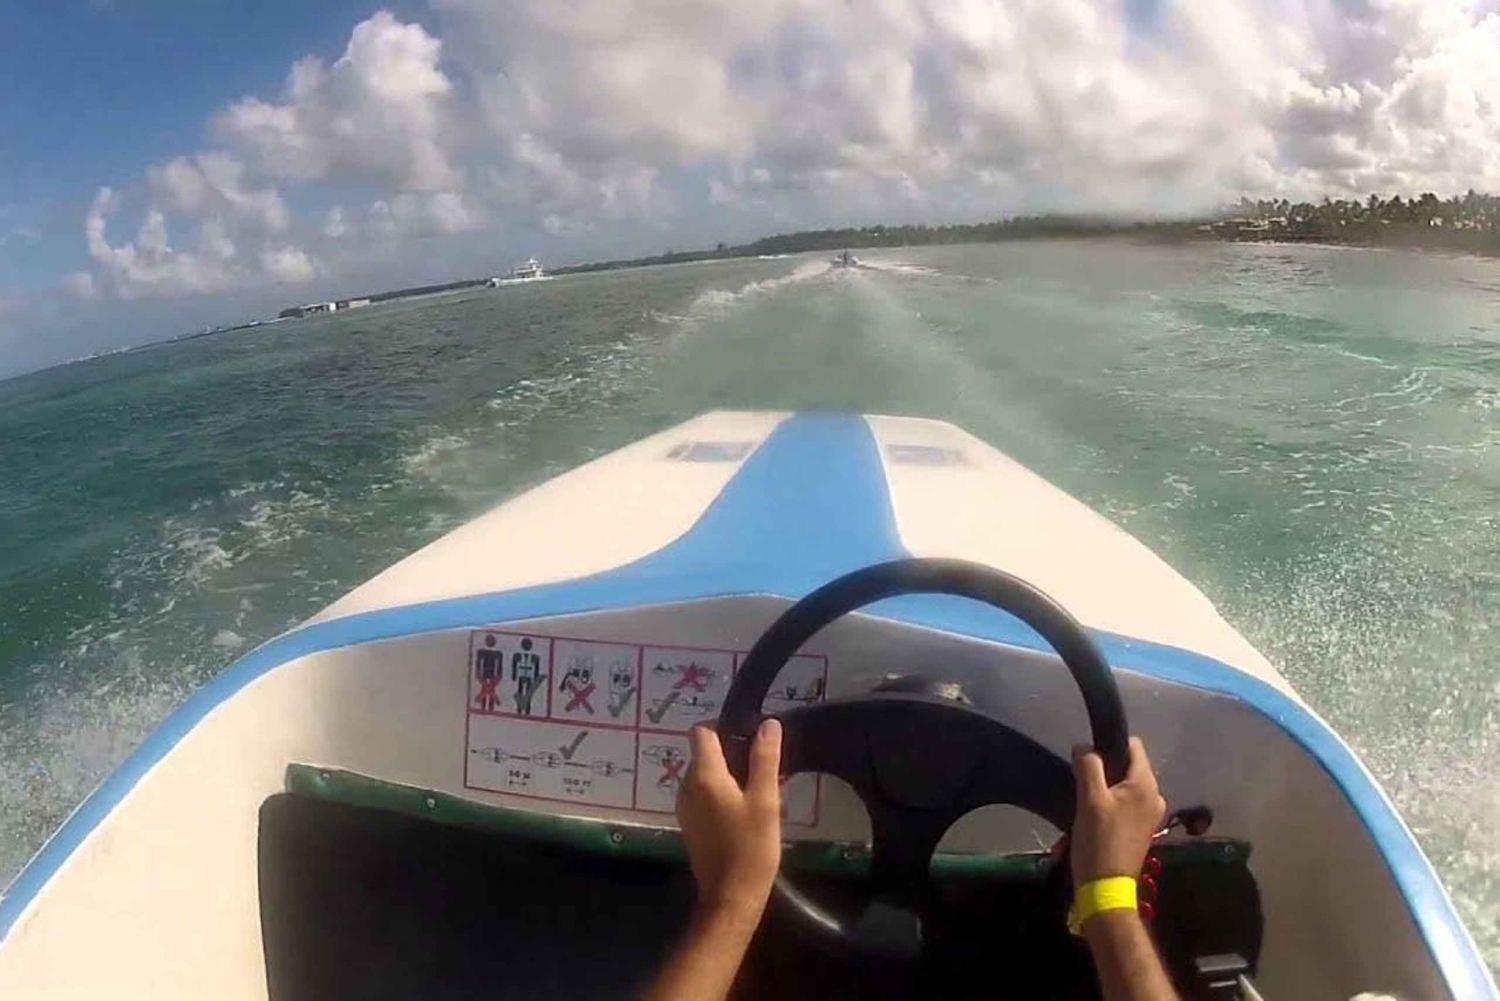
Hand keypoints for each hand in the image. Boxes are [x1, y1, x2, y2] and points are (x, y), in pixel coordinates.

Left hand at [678, 719, 783, 917]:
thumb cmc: (750, 848)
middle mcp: (687, 787)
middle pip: (706, 754)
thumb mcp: (765, 801)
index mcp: (703, 776)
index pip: (701, 731)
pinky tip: (751, 815)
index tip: (751, 738)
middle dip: (736, 756)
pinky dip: (726, 796)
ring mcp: (686, 807)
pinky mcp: (691, 825)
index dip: (724, 727)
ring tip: (766, 796)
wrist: (730, 898)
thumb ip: (765, 759)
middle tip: (769, 772)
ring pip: (708, 777)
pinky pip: (706, 797)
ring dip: (734, 779)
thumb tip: (768, 724)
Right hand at [1070, 736, 1166, 886]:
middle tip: (1084, 785)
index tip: (1088, 761)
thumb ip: (1088, 766)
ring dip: (1106, 788)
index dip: (1108, 745)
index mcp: (1146, 784)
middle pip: (1128, 765)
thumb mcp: (1089, 799)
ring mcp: (1151, 814)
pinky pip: (1127, 803)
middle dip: (1106, 769)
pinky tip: (1095, 818)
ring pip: (1125, 785)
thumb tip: (1084, 747)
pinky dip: (1111, 804)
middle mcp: (1155, 795)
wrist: (1106, 888)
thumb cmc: (1099, 841)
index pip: (1132, 745)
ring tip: (1087, 804)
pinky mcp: (1143, 828)